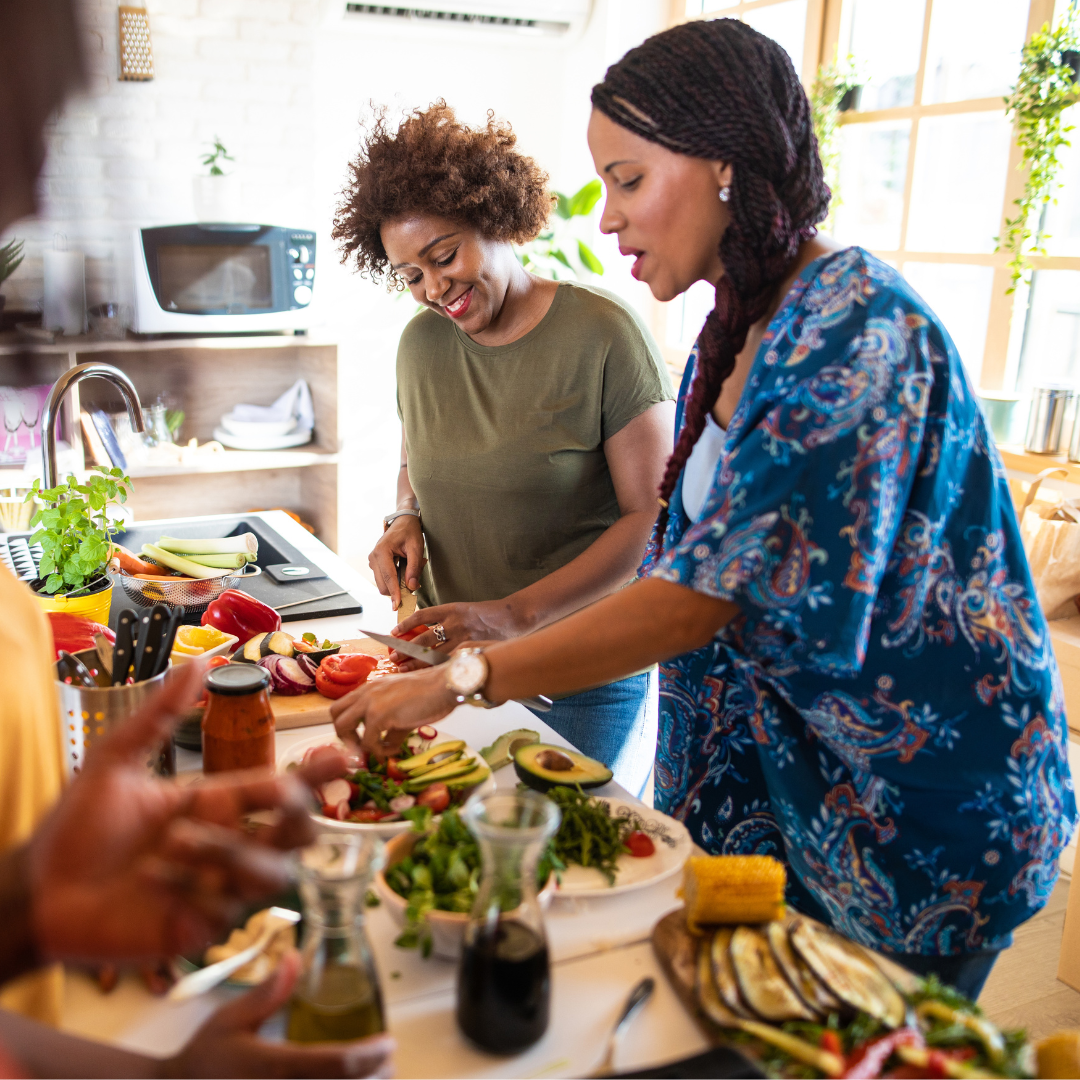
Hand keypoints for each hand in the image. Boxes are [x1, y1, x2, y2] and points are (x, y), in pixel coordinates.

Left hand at [28, 664, 344, 963]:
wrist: (37, 889)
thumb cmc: (76, 827)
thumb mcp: (115, 759)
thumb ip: (161, 712)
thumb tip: (199, 662)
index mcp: (215, 803)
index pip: (279, 787)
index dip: (315, 773)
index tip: (342, 755)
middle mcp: (226, 844)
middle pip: (296, 833)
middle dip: (295, 815)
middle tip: (278, 799)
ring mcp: (218, 889)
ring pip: (269, 872)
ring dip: (227, 853)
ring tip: (172, 844)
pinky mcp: (200, 927)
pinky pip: (225, 910)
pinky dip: (190, 888)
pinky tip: (150, 879)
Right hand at [165, 950, 394, 1077]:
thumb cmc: (204, 1059)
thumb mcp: (229, 1020)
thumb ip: (266, 993)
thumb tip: (294, 959)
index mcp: (274, 1068)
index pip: (336, 1063)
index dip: (370, 1054)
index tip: (388, 1042)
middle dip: (375, 1076)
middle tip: (387, 1060)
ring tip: (375, 1077)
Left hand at [331, 666, 455, 758]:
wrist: (445, 685)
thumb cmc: (431, 693)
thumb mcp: (404, 707)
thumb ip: (391, 726)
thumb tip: (388, 745)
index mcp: (371, 688)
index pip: (344, 705)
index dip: (348, 725)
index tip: (360, 739)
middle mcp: (366, 693)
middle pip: (335, 715)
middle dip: (344, 735)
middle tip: (362, 746)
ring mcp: (370, 703)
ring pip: (342, 728)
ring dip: (356, 744)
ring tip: (377, 750)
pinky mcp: (379, 716)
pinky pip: (368, 742)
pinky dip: (380, 751)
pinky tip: (394, 749)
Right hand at [368, 514, 424, 611]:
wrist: (403, 522)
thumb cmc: (409, 532)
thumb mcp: (416, 548)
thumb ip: (414, 568)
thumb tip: (411, 587)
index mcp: (382, 551)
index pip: (388, 577)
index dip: (394, 593)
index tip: (397, 605)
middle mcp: (373, 557)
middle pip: (383, 584)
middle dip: (398, 589)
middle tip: (415, 581)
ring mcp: (373, 561)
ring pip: (383, 584)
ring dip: (397, 584)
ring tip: (410, 570)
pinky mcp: (375, 565)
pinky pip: (384, 579)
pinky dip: (395, 580)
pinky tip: (404, 569)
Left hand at [390, 601, 520, 669]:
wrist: (512, 617)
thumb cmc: (489, 615)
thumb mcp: (466, 611)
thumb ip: (449, 622)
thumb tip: (430, 635)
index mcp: (452, 609)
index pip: (422, 616)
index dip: (406, 624)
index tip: (394, 632)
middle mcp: (454, 623)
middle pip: (424, 638)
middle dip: (406, 649)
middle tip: (394, 657)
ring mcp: (463, 638)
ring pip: (434, 653)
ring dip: (417, 662)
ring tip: (404, 669)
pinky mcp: (471, 650)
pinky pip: (449, 662)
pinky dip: (436, 668)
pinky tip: (427, 674)